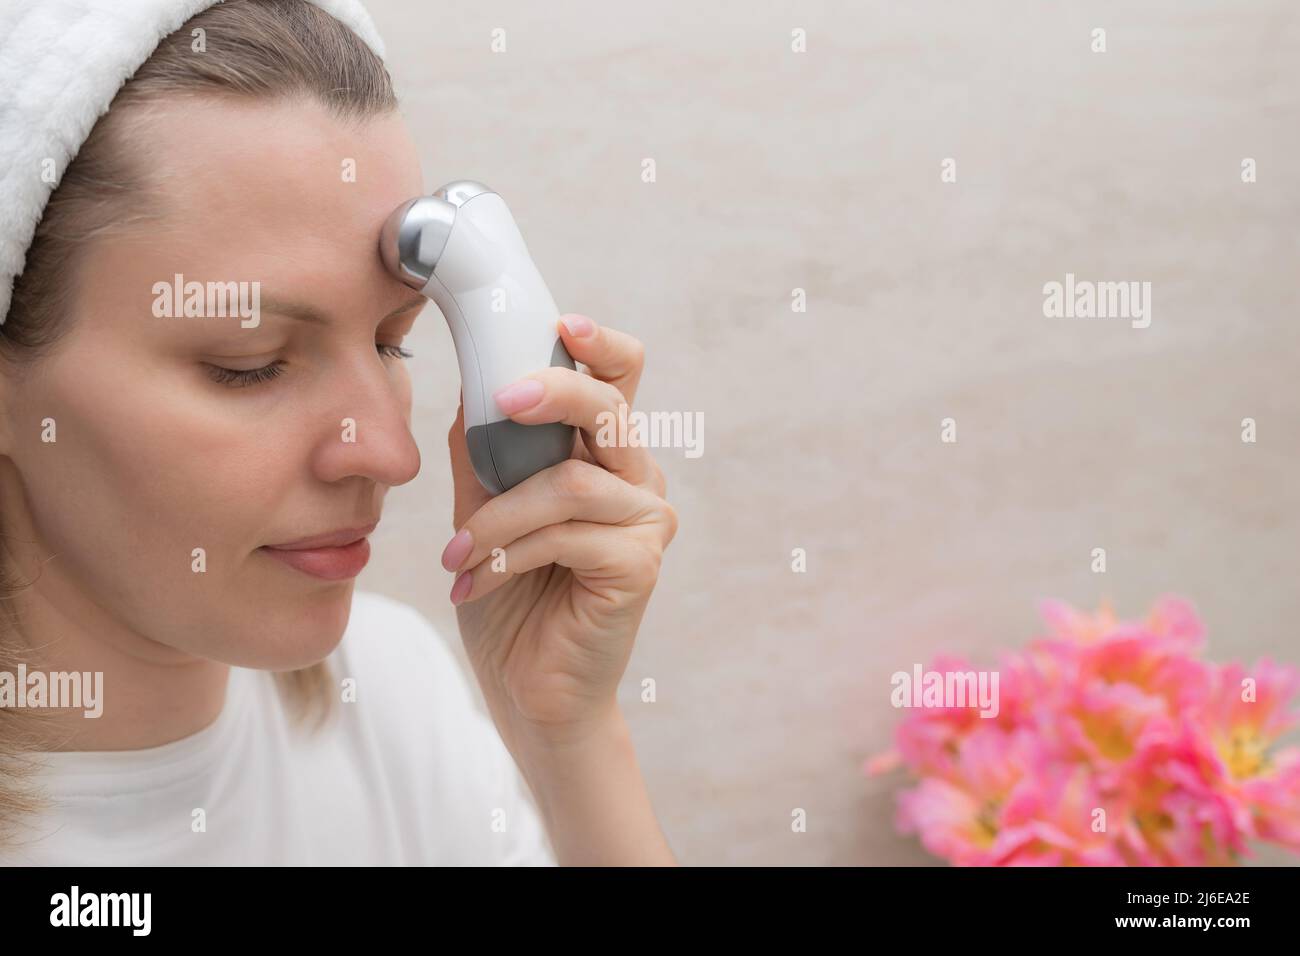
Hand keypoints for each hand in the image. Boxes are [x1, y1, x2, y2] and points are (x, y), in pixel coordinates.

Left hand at [441, 314, 677, 754]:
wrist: (527, 687)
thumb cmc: (510, 594)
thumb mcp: (483, 508)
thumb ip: (484, 448)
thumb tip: (469, 377)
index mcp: (603, 455)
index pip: (621, 378)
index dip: (600, 344)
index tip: (560, 322)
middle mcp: (636, 480)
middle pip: (610, 408)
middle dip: (554, 392)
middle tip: (503, 397)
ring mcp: (647, 523)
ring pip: (571, 482)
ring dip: (499, 516)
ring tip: (457, 555)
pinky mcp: (641, 566)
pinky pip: (569, 534)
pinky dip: (510, 553)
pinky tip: (479, 581)